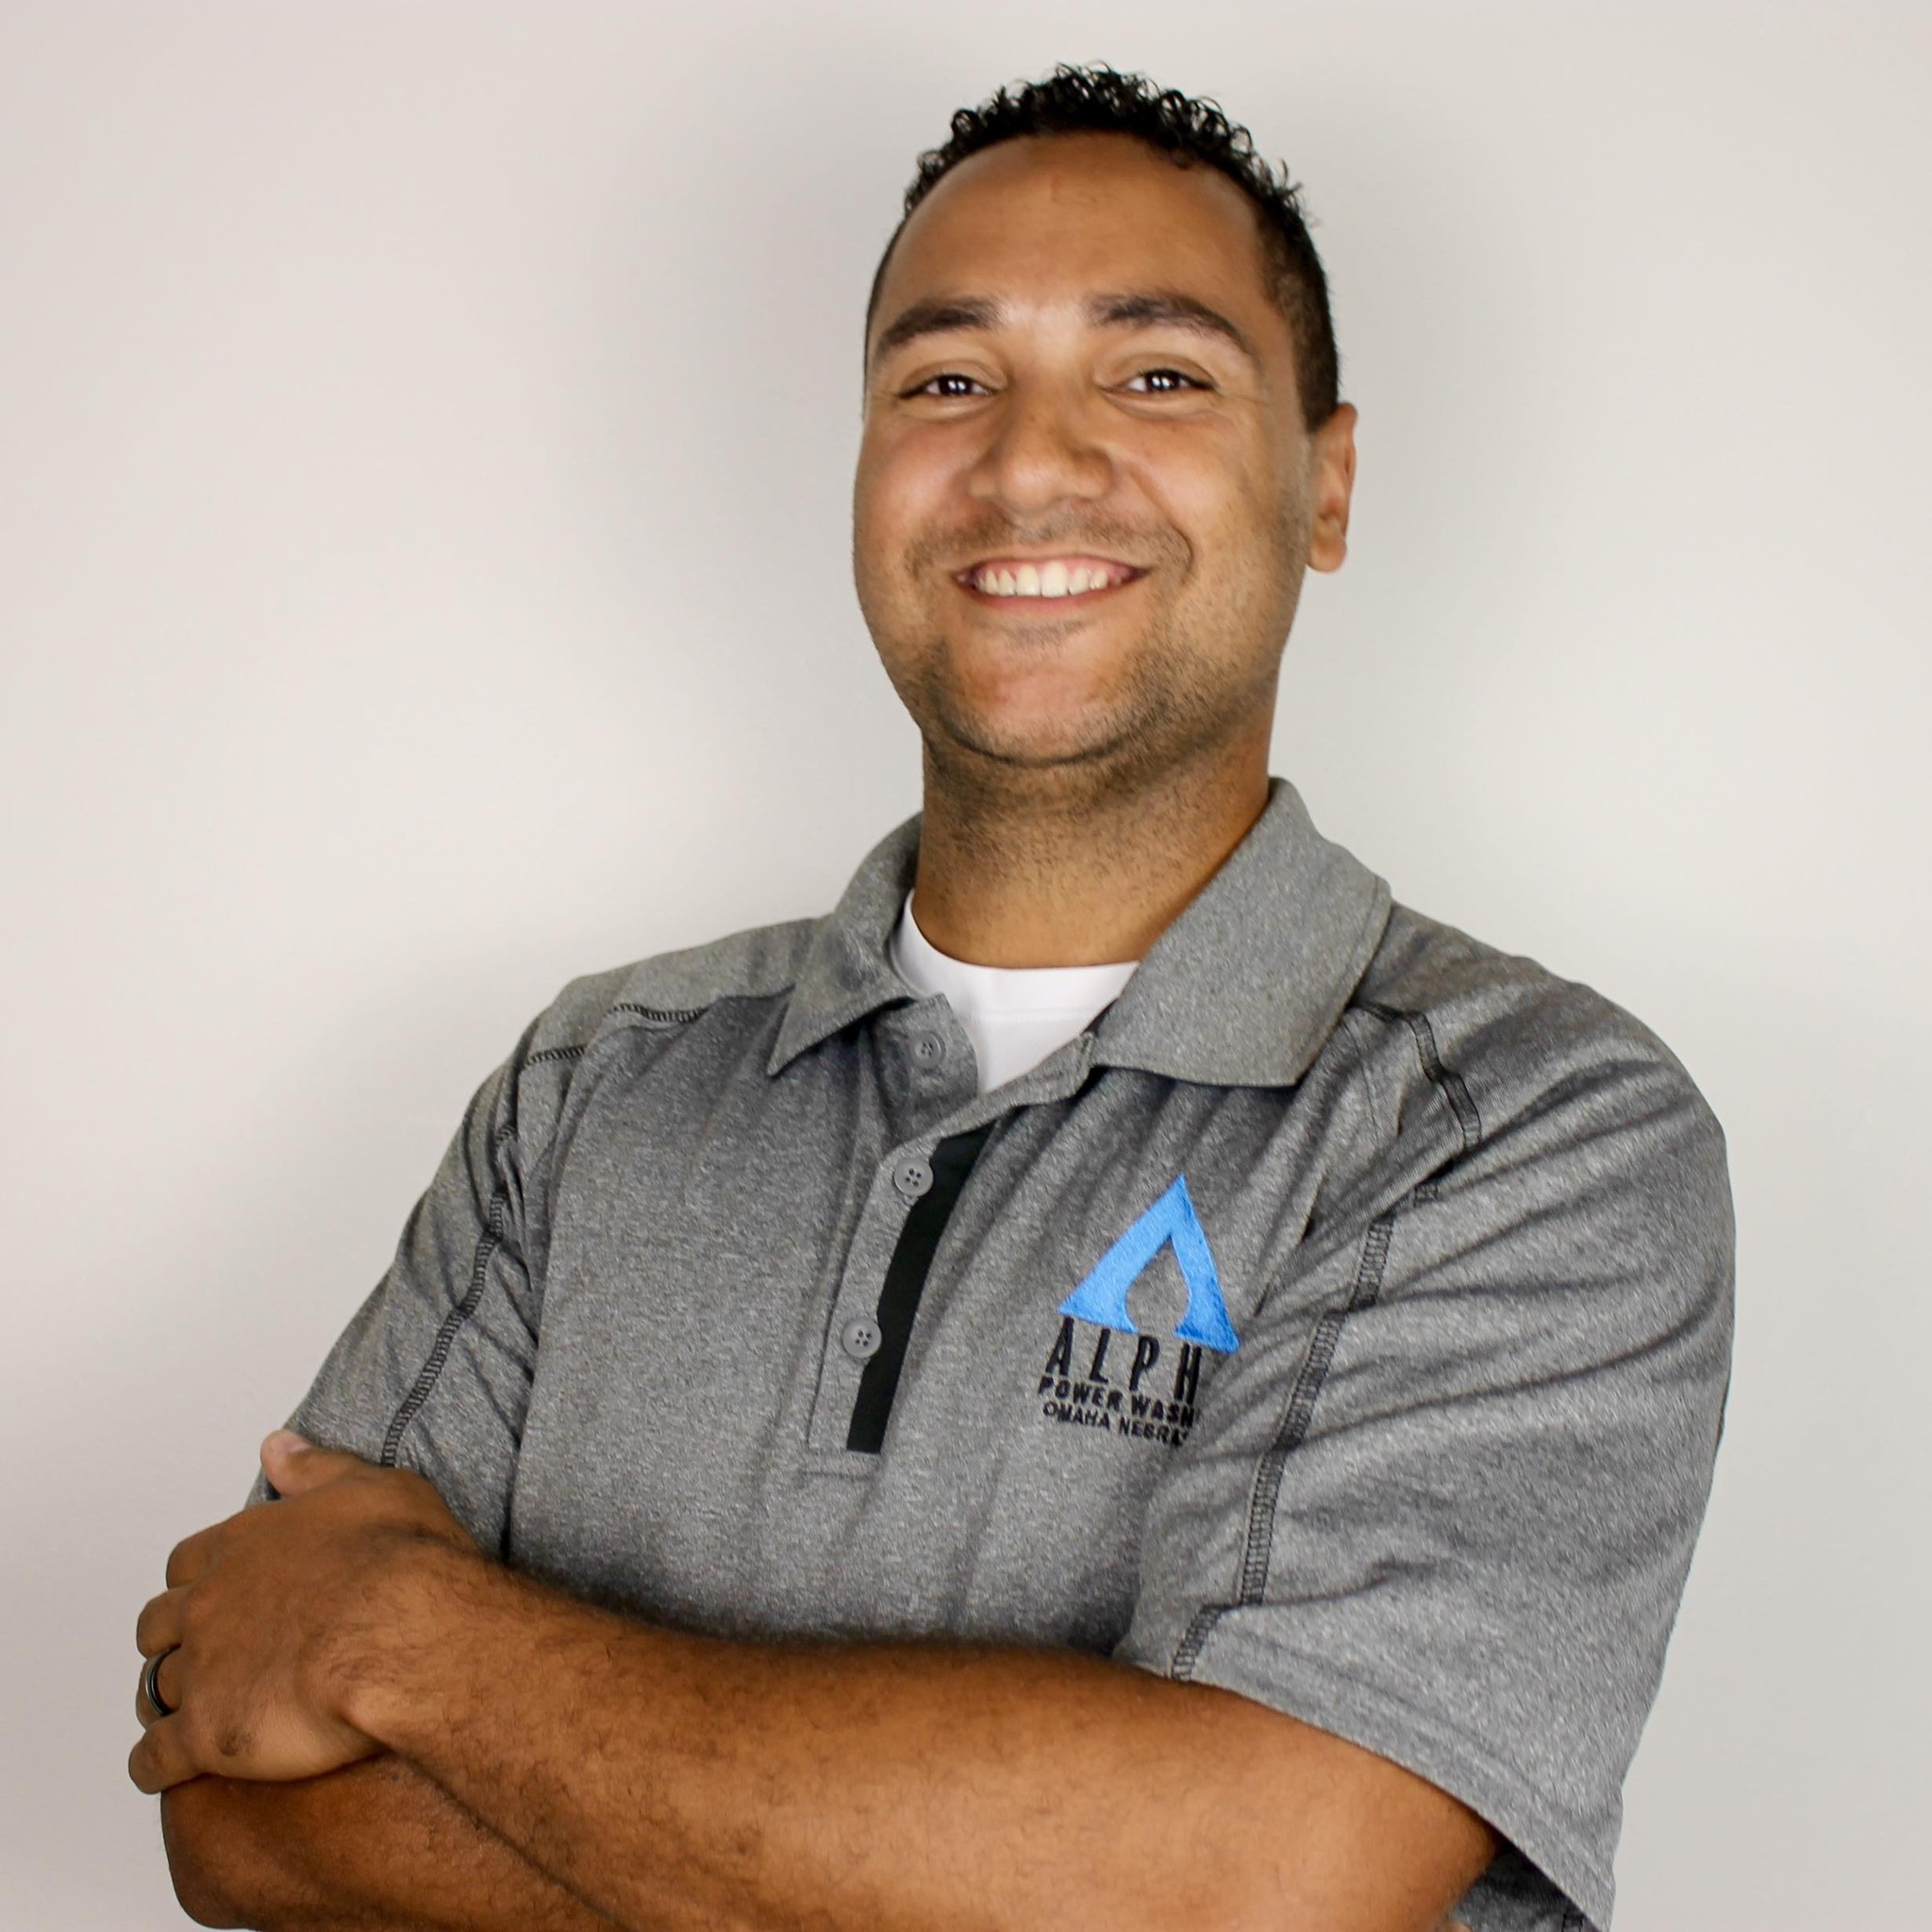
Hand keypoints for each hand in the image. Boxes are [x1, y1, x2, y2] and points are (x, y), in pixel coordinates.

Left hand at [130, 1432, 477, 1794]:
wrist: (407, 1633)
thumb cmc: (404, 1563)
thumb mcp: (372, 1487)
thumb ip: (315, 1468)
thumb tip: (275, 1445)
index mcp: (243, 1545)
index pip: (189, 1561)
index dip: (199, 1581)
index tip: (213, 1593)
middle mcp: (210, 1603)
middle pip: (159, 1625)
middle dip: (171, 1640)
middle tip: (199, 1656)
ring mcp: (203, 1670)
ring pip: (154, 1689)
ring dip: (164, 1700)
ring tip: (182, 1715)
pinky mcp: (206, 1733)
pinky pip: (153, 1757)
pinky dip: (152, 1765)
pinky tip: (163, 1769)